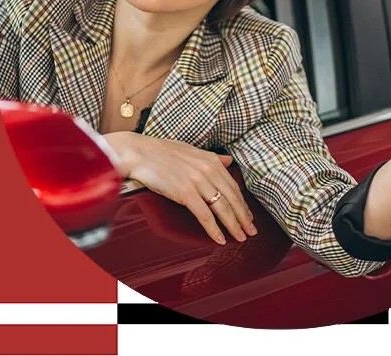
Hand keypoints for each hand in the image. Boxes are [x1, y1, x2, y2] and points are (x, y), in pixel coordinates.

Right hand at [104, 132, 257, 244]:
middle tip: (251, 231)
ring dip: (234, 226)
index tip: (248, 216)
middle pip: (232, 199)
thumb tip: (229, 161)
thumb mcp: (192, 150)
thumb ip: (212, 158)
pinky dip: (214, 229)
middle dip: (244, 218)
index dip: (243, 204)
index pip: (233, 186)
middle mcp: (208, 170)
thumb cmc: (162, 152)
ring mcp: (198, 182)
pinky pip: (204, 215)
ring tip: (241, 237)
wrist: (139, 152)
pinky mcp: (185, 193)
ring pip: (222, 208)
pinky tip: (220, 239)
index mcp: (212, 160)